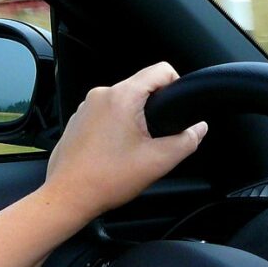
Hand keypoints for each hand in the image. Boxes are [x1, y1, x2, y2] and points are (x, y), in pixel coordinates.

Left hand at [43, 62, 207, 217]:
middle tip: (153, 139)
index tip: (177, 107)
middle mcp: (100, 95)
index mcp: (121, 97)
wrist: (68, 196)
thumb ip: (187, 140)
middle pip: (141, 87)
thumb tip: (199, 128)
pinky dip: (115, 127)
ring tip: (132, 149)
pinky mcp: (77, 120)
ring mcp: (85, 107)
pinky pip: (105, 114)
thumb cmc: (105, 179)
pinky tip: (114, 151)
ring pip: (123, 102)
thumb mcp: (158, 161)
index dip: (177, 85)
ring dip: (133, 120)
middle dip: (153, 109)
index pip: (160, 70)